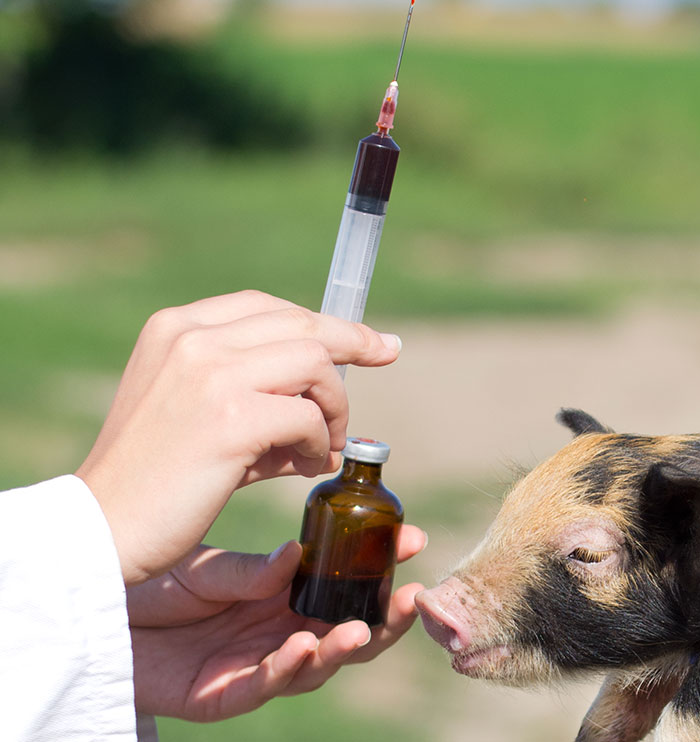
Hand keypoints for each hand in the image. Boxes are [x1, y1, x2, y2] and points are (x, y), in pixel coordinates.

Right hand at [76, 291, 401, 584]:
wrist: (102, 528)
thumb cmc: (156, 479)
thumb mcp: (199, 415)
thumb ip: (256, 395)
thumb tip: (324, 409)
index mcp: (176, 328)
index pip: (267, 307)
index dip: (325, 322)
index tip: (368, 338)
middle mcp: (192, 339)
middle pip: (301, 325)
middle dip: (353, 343)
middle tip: (386, 355)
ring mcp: (211, 375)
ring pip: (314, 364)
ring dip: (335, 408)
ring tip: (325, 446)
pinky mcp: (230, 419)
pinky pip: (307, 418)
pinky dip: (319, 442)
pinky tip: (307, 466)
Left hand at [127, 524, 426, 720]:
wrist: (97, 616)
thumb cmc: (154, 586)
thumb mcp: (207, 567)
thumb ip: (252, 570)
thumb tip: (298, 555)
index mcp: (285, 595)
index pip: (346, 584)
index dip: (381, 565)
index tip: (413, 538)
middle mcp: (280, 631)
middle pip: (347, 633)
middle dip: (385, 620)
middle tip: (410, 598)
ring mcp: (257, 665)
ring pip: (316, 667)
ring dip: (342, 650)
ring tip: (361, 630)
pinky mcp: (224, 695)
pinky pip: (264, 686)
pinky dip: (288, 669)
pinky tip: (303, 648)